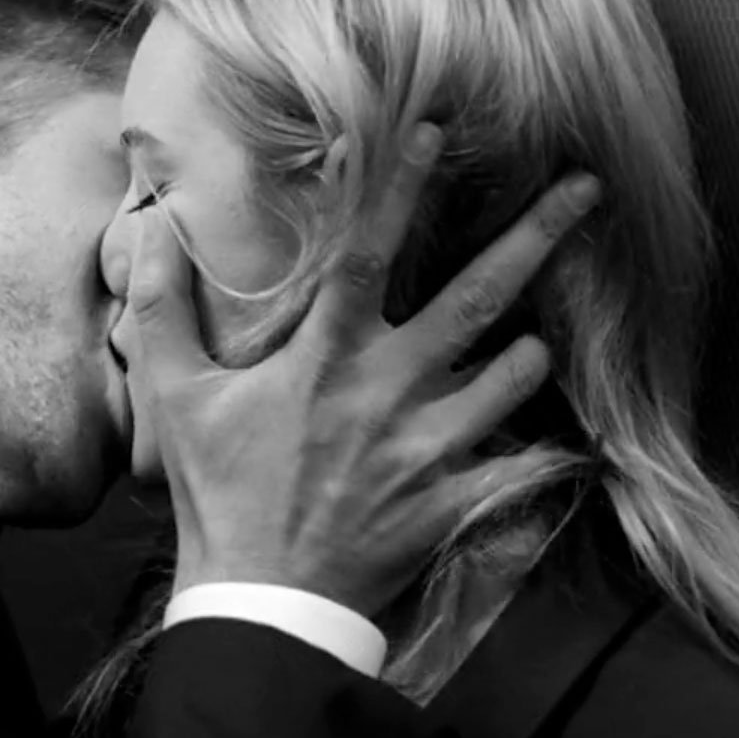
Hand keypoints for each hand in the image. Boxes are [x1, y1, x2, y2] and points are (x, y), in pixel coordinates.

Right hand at [126, 123, 601, 617]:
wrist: (261, 605)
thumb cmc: (218, 496)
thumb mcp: (173, 399)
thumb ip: (162, 308)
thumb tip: (152, 230)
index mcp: (326, 357)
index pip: (368, 251)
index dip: (402, 186)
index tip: (438, 131)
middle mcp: (390, 390)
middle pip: (476, 298)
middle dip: (535, 237)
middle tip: (586, 189)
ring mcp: (430, 447)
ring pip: (510, 375)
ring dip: (532, 347)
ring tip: (543, 332)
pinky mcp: (452, 502)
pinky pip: (517, 467)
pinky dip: (542, 453)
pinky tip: (562, 443)